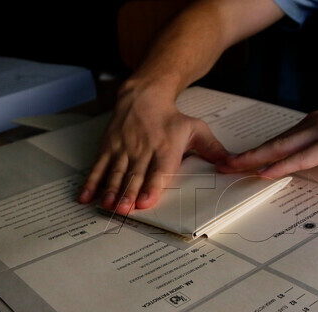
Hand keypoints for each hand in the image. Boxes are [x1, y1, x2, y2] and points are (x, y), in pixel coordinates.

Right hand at [78, 82, 227, 213]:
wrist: (144, 96)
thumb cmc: (172, 117)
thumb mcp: (196, 128)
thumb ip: (212, 149)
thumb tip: (230, 163)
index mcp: (164, 149)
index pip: (158, 171)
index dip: (151, 187)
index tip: (145, 202)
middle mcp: (142, 150)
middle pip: (134, 175)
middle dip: (128, 193)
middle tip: (124, 209)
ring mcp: (123, 149)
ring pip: (115, 172)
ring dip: (110, 190)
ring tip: (107, 205)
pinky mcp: (109, 147)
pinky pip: (99, 166)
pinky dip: (92, 182)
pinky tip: (86, 196)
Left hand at [218, 87, 317, 177]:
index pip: (283, 141)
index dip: (258, 152)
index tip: (238, 162)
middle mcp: (317, 124)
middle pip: (274, 143)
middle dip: (245, 156)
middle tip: (220, 165)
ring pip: (283, 148)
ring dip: (255, 160)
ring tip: (231, 169)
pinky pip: (305, 157)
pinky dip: (283, 165)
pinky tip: (265, 172)